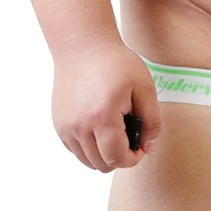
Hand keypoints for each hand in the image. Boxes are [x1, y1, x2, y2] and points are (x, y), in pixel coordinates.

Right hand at [52, 39, 161, 171]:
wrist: (83, 46)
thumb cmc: (116, 63)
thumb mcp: (144, 87)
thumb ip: (151, 120)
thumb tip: (149, 146)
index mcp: (102, 117)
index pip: (116, 158)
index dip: (132, 159)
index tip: (141, 147)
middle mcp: (79, 126)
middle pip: (100, 164)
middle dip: (120, 157)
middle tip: (131, 138)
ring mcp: (65, 126)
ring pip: (86, 160)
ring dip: (104, 154)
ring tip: (117, 131)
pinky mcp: (59, 123)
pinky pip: (75, 149)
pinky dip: (89, 147)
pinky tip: (101, 127)